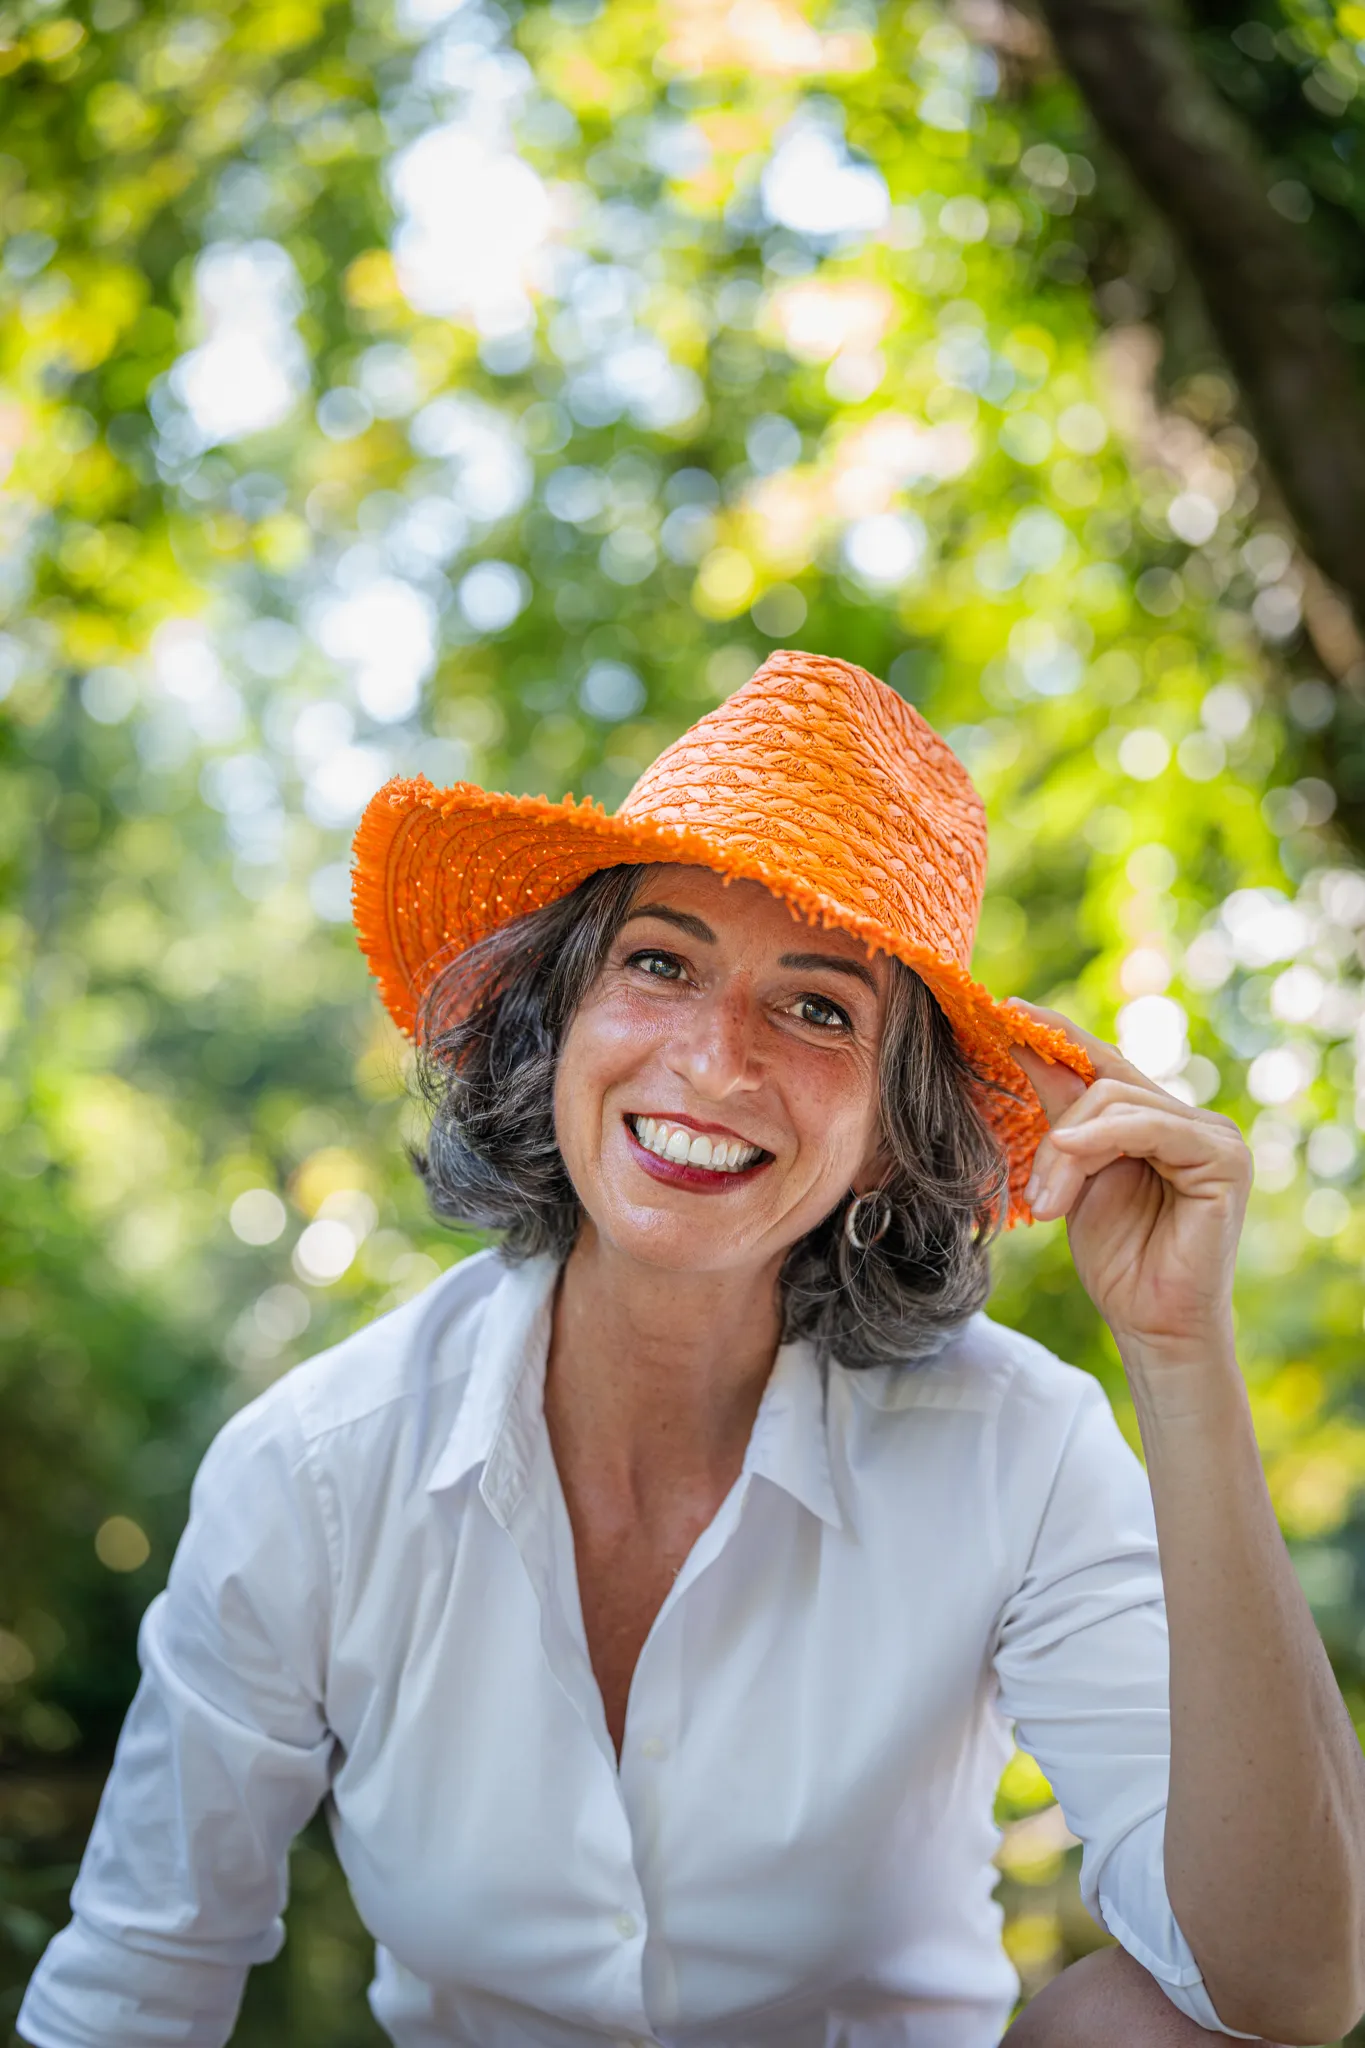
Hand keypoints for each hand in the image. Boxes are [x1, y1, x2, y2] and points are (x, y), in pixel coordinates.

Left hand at [1005, 999, 1252, 1368]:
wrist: (1151, 1323)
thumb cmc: (1118, 1257)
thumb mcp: (1075, 1173)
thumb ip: (1062, 1113)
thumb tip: (1023, 1045)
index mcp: (1158, 1119)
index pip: (1103, 1062)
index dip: (1056, 1035)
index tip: (1005, 1011)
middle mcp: (1192, 1119)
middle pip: (1103, 1082)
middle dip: (1055, 1128)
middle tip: (1032, 1192)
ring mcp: (1214, 1136)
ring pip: (1116, 1101)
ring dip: (1067, 1150)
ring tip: (1049, 1203)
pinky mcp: (1224, 1159)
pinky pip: (1151, 1126)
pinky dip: (1103, 1138)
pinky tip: (1070, 1155)